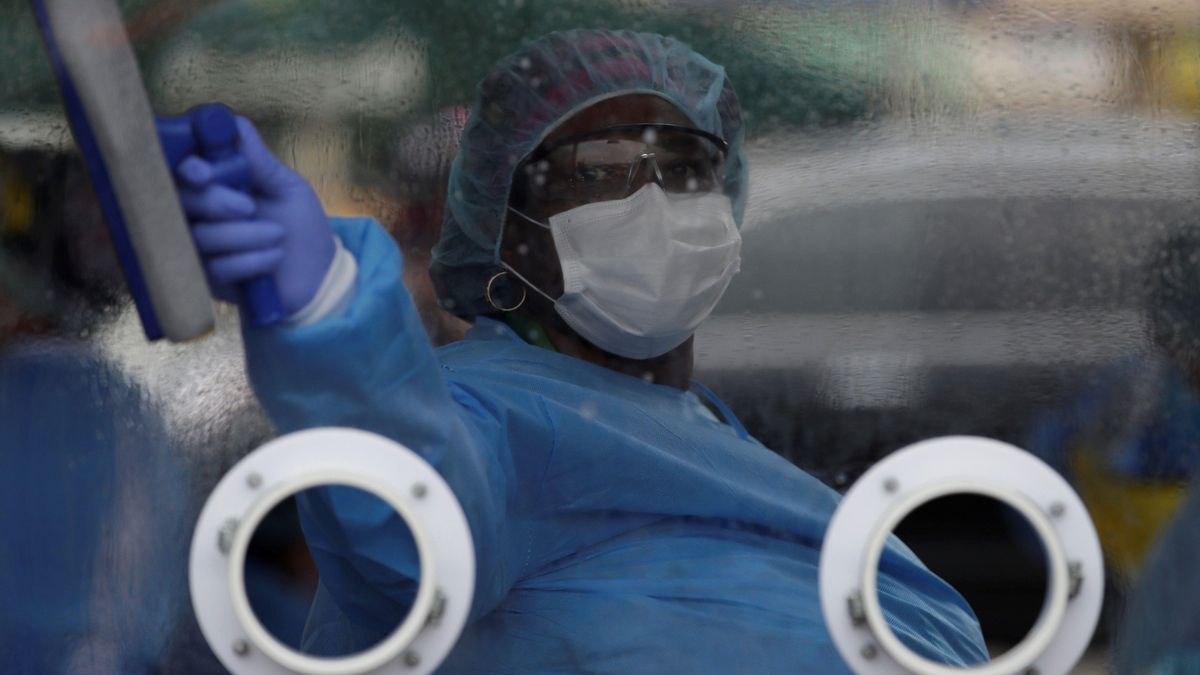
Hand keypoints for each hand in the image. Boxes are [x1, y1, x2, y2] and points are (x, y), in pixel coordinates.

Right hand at [174, 116, 335, 315]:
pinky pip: (214, 267)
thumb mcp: (287, 188)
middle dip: (213, 201)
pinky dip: (249, 260)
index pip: (181, 164)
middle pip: (180, 198)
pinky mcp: (206, 279)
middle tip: (248, 207)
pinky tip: (274, 258)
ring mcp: (198, 246)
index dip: (187, 165)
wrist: (318, 276)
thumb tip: (235, 124)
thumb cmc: (300, 226)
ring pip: (198, 235)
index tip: (203, 172)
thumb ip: (259, 161)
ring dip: (243, 235)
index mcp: (215, 183)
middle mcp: (198, 212)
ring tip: (277, 236)